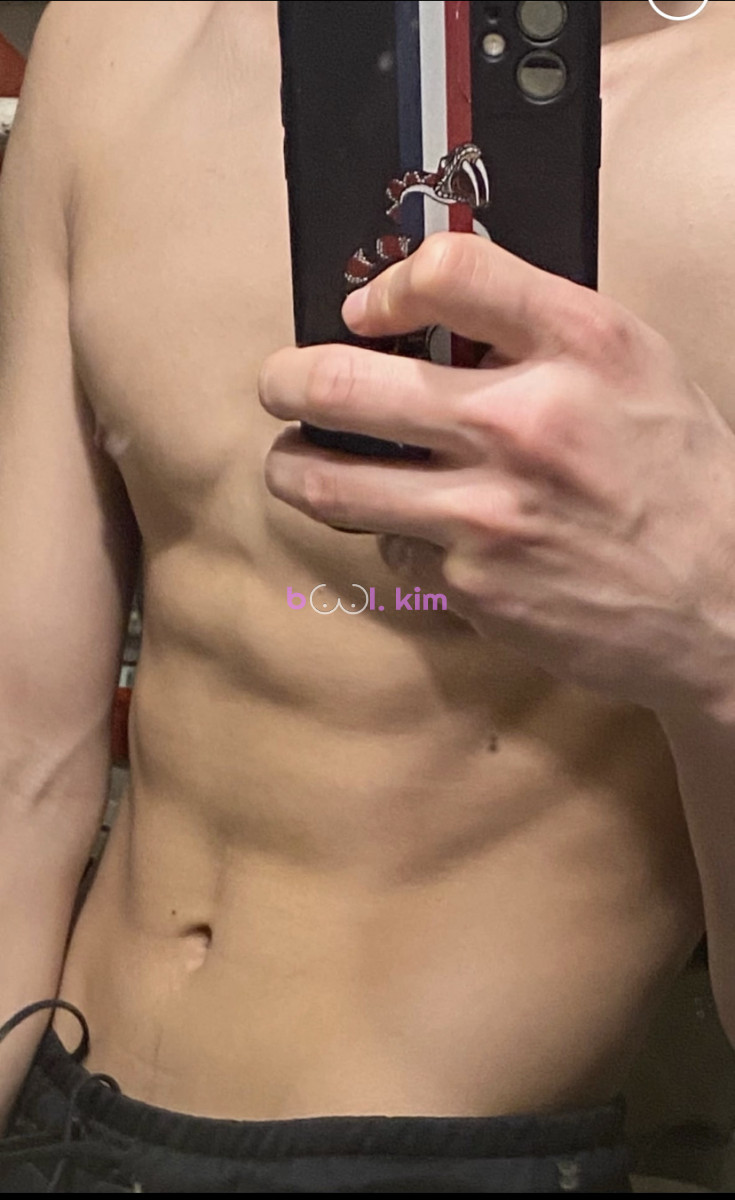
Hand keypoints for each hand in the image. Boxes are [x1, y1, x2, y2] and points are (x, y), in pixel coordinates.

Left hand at [259, 233, 734, 712]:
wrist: (724, 604)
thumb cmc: (679, 478)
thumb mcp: (636, 369)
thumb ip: (542, 328)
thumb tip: (432, 313)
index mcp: (580, 347)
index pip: (446, 271)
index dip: (384, 283)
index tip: (366, 310)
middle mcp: (523, 422)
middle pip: (343, 382)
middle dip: (287, 381)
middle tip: (279, 385)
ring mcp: (487, 512)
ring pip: (329, 484)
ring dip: (293, 469)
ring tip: (291, 464)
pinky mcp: (470, 585)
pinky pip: (392, 548)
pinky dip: (393, 538)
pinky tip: (422, 534)